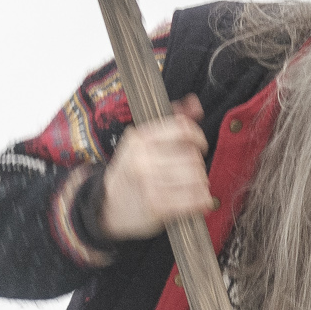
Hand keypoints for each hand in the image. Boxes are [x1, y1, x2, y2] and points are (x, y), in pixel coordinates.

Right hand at [96, 108, 209, 242]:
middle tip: (190, 172)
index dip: (199, 137)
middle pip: (192, 156)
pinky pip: (193, 198)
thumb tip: (194, 103)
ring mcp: (148, 182)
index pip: (182, 129)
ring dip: (201, 183)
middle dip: (197, 165)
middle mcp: (142, 158)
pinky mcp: (156, 205)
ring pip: (196, 177)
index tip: (199, 146)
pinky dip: (201, 199)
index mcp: (139, 138)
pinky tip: (198, 200)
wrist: (109, 206)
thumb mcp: (143, 143)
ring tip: (193, 186)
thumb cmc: (131, 171)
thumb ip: (171, 122)